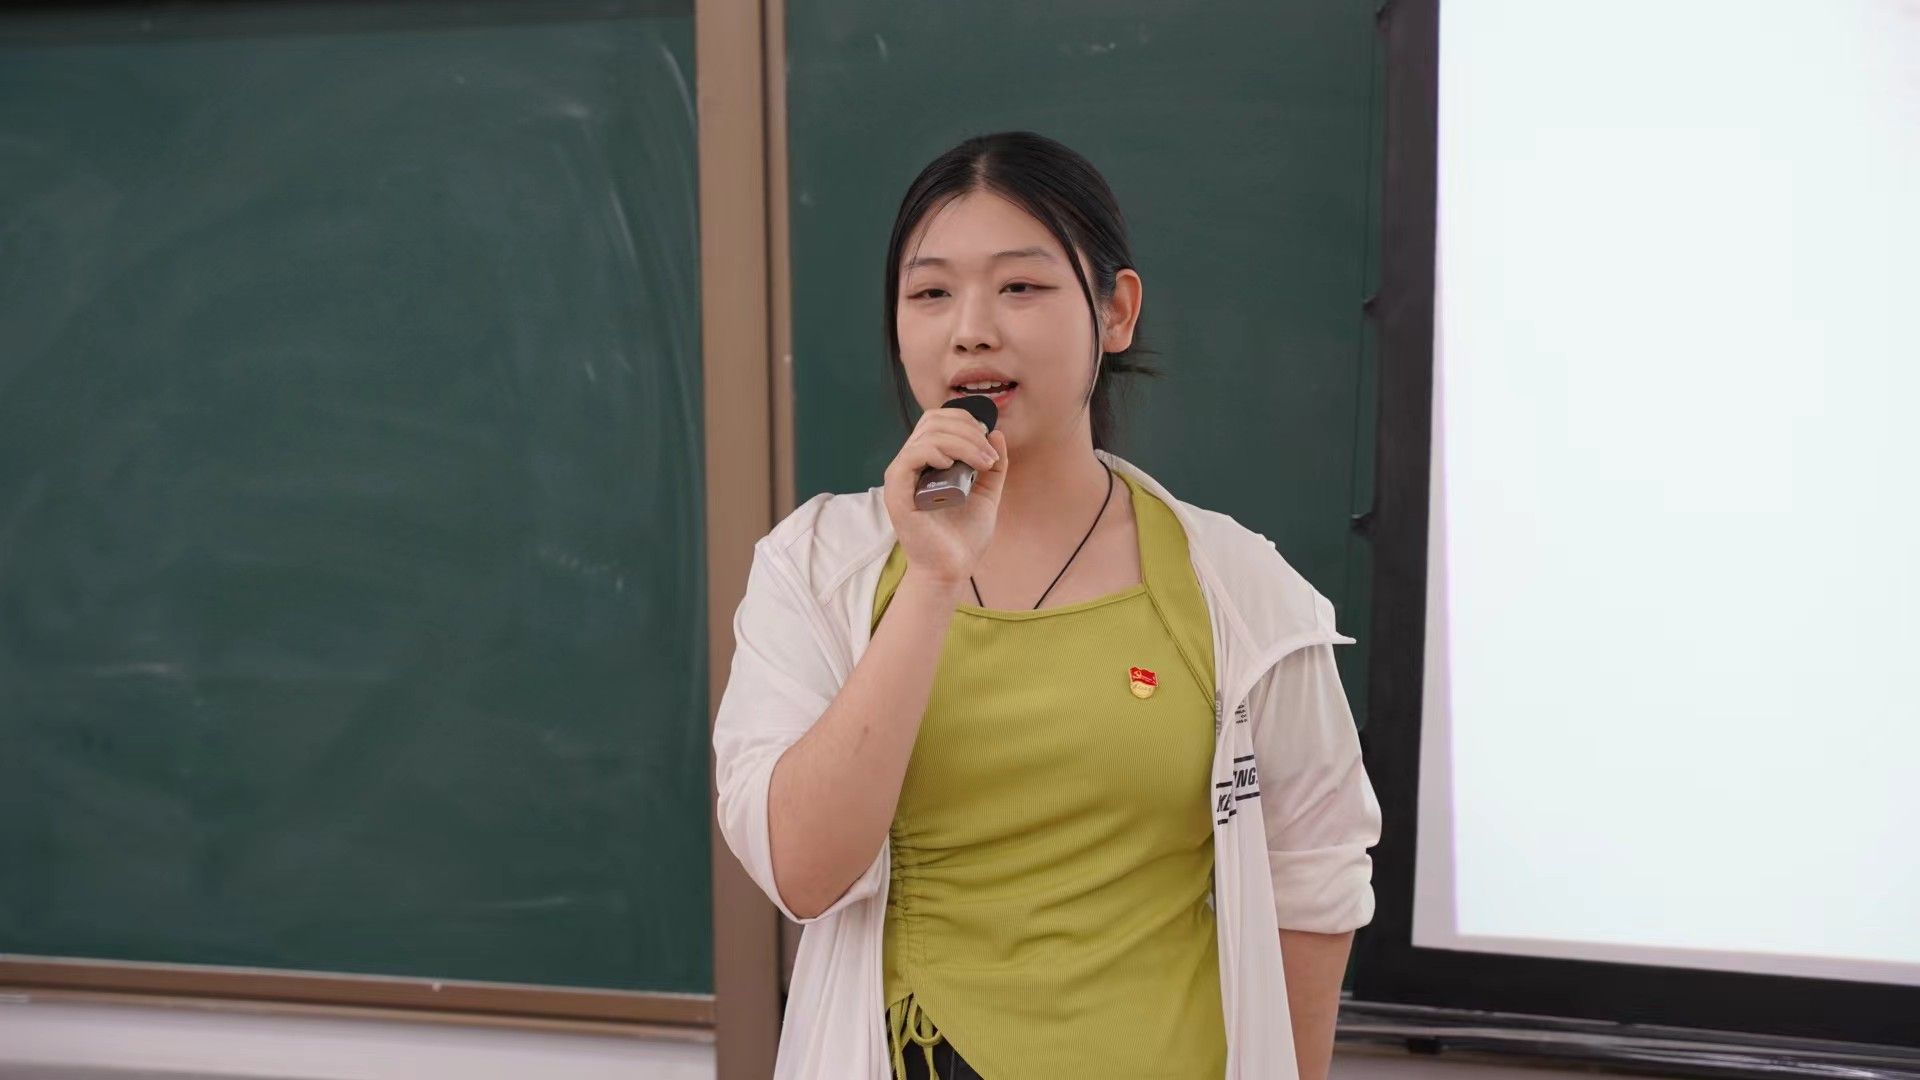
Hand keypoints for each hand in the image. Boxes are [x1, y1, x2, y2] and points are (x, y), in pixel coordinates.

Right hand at [881, 405, 1008, 588]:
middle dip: (968, 430)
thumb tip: (997, 433)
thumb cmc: (963, 536)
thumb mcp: (987, 493)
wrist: (953, 569)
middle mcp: (910, 464)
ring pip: (927, 435)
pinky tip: (952, 466)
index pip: (938, 420)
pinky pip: (912, 456)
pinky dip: (936, 452)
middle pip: (933, 421)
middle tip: (989, 456)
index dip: (966, 421)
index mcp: (927, 462)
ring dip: (963, 442)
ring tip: (983, 464)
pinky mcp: (897, 491)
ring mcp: (901, 477)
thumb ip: (993, 465)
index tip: (989, 443)